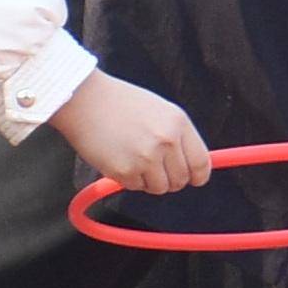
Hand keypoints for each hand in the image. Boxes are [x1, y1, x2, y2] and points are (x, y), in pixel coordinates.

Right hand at [53, 70, 211, 194]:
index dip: (197, 175)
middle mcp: (166, 141)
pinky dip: (127, 178)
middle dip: (168, 178)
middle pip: (180, 180)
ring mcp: (146, 157)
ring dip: (148, 180)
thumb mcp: (159, 111)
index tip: (191, 178)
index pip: (201, 163)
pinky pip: (135, 187)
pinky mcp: (125, 171)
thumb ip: (177, 137)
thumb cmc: (121, 103)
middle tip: (152, 166)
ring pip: (159, 188)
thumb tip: (190, 166)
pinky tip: (118, 157)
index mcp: (179, 123)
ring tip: (133, 158)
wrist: (85, 99)